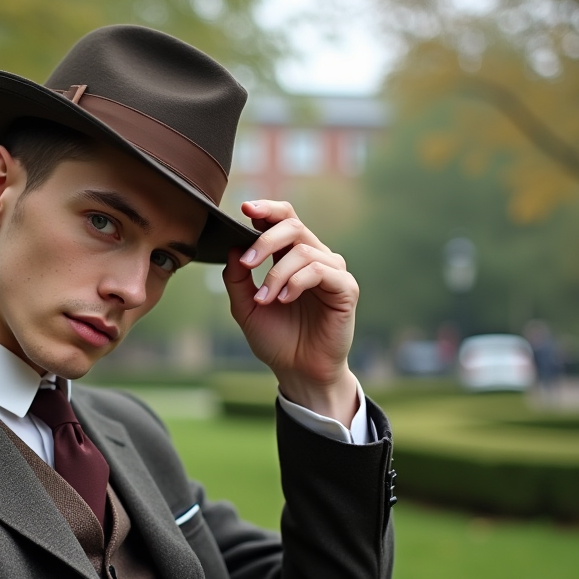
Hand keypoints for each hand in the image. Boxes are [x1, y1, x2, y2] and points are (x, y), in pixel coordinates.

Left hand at [222, 200, 359, 423]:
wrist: (297, 371)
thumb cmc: (276, 339)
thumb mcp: (245, 308)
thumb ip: (236, 279)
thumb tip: (233, 247)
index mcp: (290, 257)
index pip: (283, 220)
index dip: (266, 209)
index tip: (245, 208)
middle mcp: (313, 258)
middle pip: (293, 226)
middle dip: (264, 240)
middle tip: (246, 262)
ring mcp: (331, 271)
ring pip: (303, 250)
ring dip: (276, 274)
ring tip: (263, 300)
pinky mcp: (345, 288)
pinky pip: (320, 270)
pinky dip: (297, 282)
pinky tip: (284, 299)